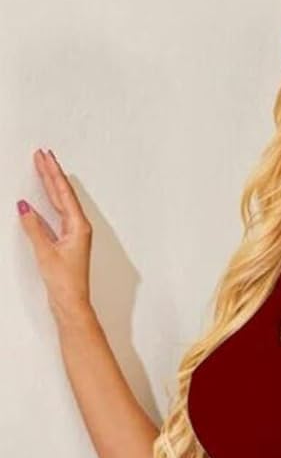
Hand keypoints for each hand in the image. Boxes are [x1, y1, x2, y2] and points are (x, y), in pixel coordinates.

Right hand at [18, 149, 93, 320]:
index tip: (45, 157)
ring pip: (61, 203)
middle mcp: (79, 228)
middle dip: (52, 174)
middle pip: (64, 194)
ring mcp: (74, 234)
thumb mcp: (46, 252)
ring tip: (44, 168)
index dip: (53, 173)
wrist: (71, 302)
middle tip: (43, 155)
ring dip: (52, 185)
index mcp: (79, 227)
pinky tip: (42, 199)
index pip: (63, 193)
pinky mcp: (67, 242)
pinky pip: (58, 214)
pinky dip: (49, 203)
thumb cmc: (66, 282)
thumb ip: (34, 228)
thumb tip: (25, 208)